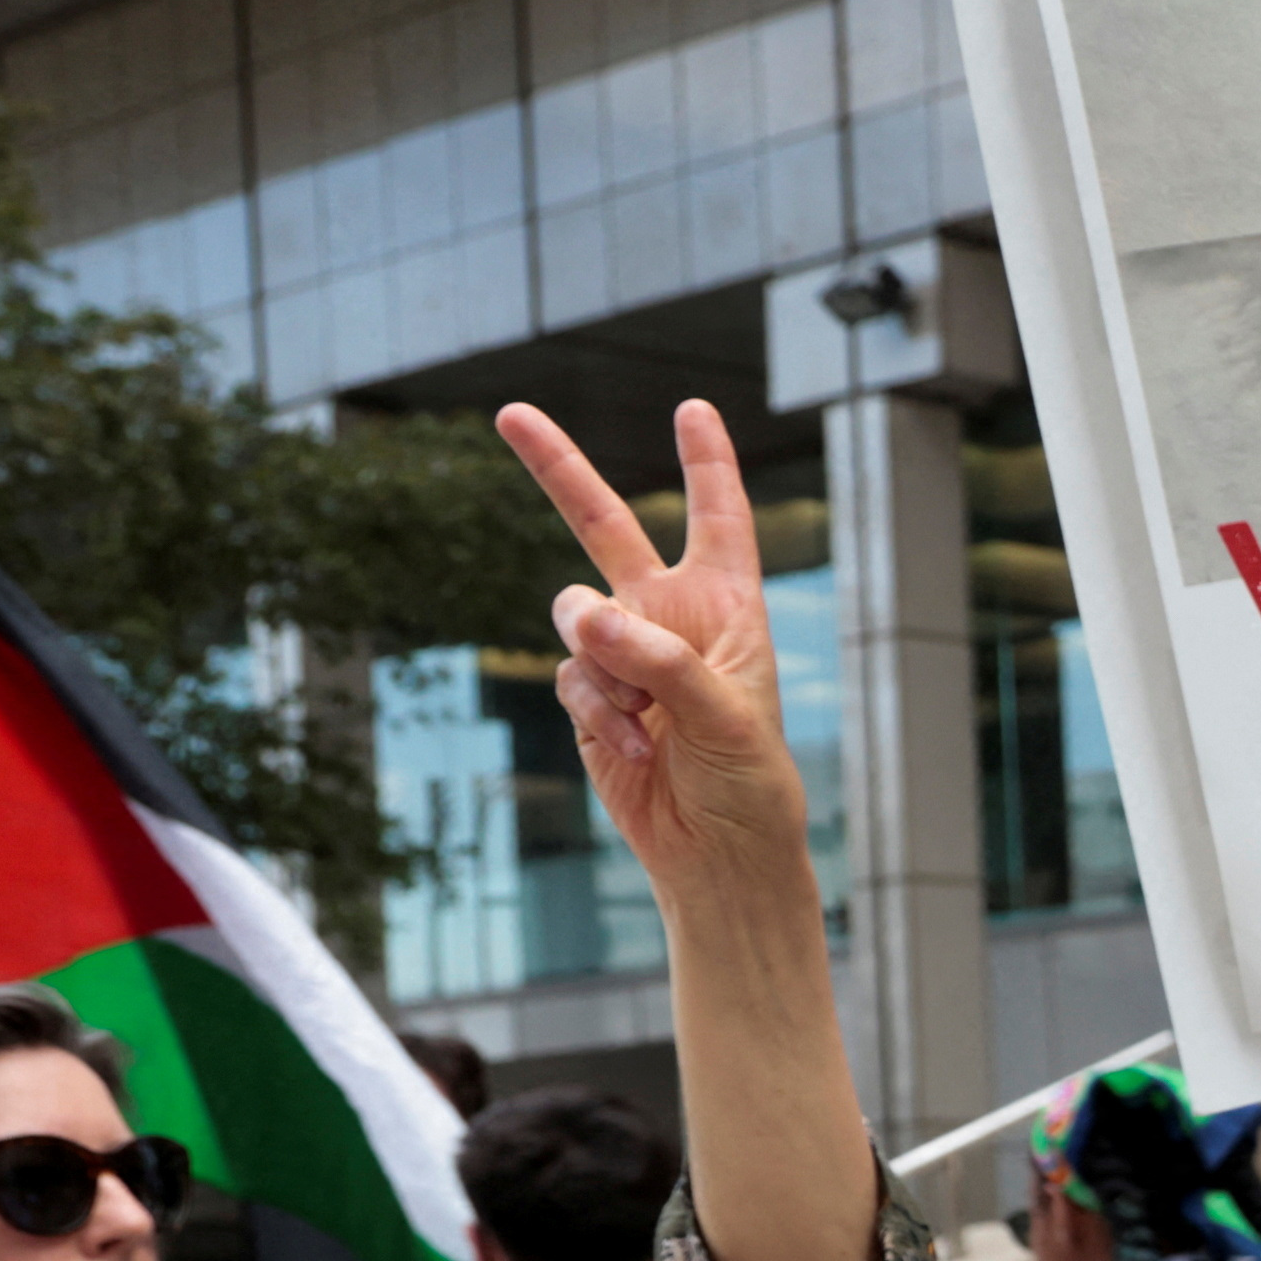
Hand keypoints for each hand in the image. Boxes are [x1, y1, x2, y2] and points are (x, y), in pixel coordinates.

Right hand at [498, 400, 812, 908]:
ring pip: (575, 616)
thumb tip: (583, 613)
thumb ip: (659, 658)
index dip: (707, 463)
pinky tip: (634, 749)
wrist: (716, 853)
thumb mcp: (724, 715)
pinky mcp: (591, 697)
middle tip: (510, 412)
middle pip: (607, 526)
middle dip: (558, 469)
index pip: (719, 518)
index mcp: (730, 606)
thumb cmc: (749, 782)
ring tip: (647, 717)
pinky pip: (573, 678)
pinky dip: (597, 711)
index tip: (693, 408)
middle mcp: (673, 617)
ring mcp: (625, 654)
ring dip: (605, 665)